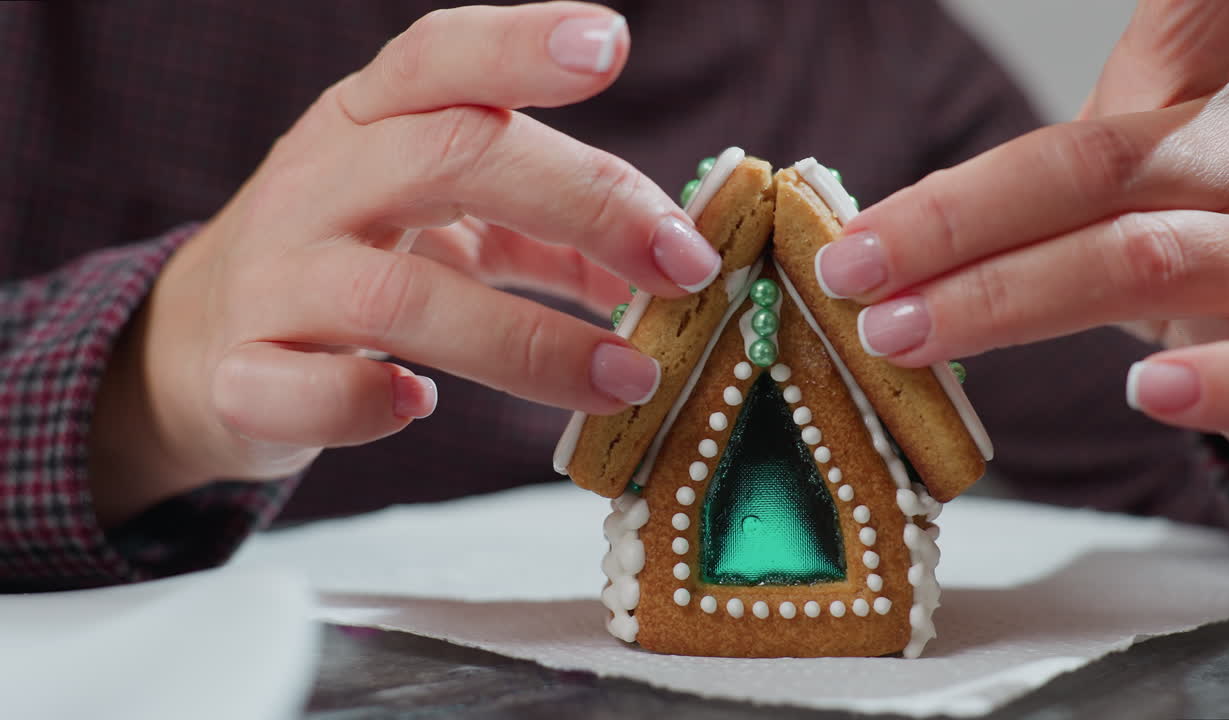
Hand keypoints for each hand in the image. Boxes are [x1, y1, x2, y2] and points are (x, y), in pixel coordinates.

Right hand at [89, 2, 721, 525]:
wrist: (198, 341)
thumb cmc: (350, 262)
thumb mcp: (444, 220)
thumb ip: (552, 234)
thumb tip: (670, 270)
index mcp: (367, 123)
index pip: (438, 59)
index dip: (519, 44)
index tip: (610, 45)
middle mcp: (317, 183)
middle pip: (447, 158)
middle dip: (582, 204)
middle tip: (682, 266)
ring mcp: (273, 279)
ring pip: (395, 295)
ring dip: (528, 343)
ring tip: (626, 378)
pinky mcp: (239, 374)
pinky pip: (299, 388)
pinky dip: (365, 401)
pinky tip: (419, 405)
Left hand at [816, 0, 1228, 456]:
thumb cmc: (1166, 245)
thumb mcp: (1107, 186)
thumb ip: (1012, 188)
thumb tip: (866, 228)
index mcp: (1179, 116)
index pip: (1182, 17)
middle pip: (1085, 168)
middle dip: (950, 221)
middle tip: (846, 268)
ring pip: (1139, 262)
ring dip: (1004, 301)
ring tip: (900, 332)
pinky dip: (1213, 384)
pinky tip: (1146, 395)